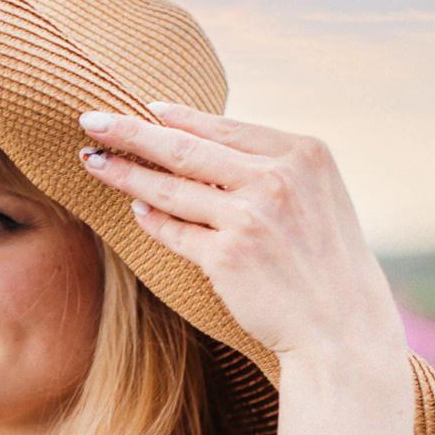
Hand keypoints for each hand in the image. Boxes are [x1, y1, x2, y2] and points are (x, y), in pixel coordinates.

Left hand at [73, 103, 407, 370]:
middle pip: (185, 147)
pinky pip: (174, 230)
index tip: (143, 108)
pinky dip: (152, 219)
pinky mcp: (227, 256)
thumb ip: (272, 166)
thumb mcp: (316, 196)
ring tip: (92, 160)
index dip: (177, 117)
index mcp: (303, 153)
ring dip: (124, 171)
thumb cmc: (326, 261)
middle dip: (131, 131)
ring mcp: (250, 216)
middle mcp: (277, 178)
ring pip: (170, 187)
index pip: (224, 127)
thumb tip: (204, 140)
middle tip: (91, 118)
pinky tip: (135, 209)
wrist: (343, 327)